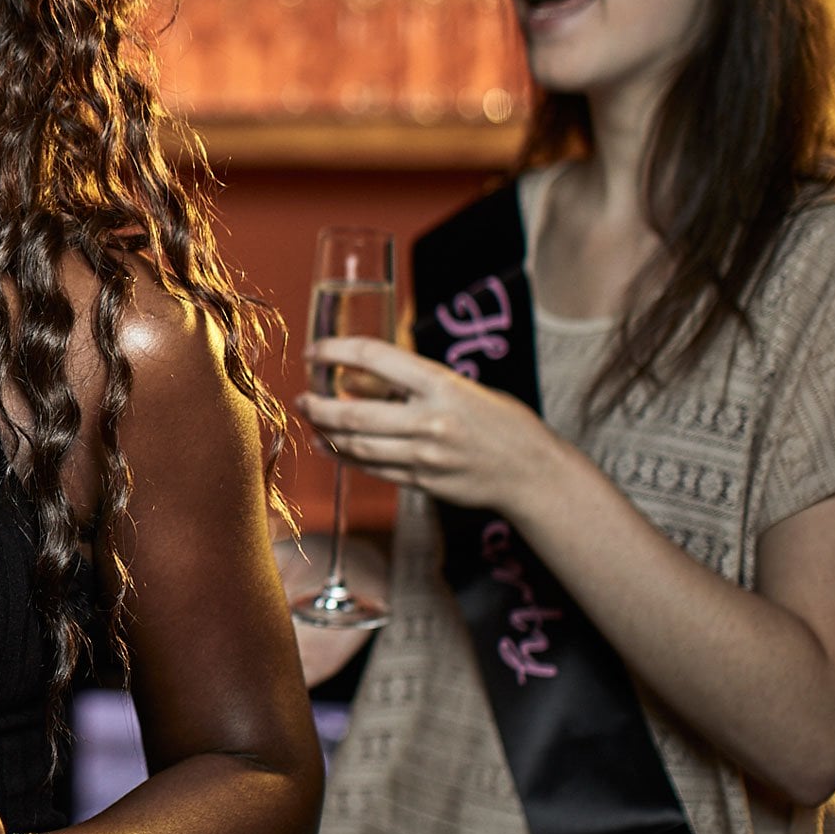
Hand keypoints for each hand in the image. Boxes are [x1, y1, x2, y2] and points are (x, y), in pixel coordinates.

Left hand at [296, 335, 583, 513]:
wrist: (533, 473)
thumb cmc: (500, 422)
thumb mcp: (459, 388)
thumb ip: (409, 385)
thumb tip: (356, 379)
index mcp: (442, 385)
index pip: (375, 357)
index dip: (336, 350)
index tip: (314, 350)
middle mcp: (430, 421)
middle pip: (353, 412)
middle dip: (317, 404)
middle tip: (301, 396)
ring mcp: (425, 456)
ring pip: (356, 445)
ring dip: (325, 432)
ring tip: (309, 418)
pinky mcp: (422, 482)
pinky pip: (372, 468)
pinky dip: (343, 456)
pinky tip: (327, 446)